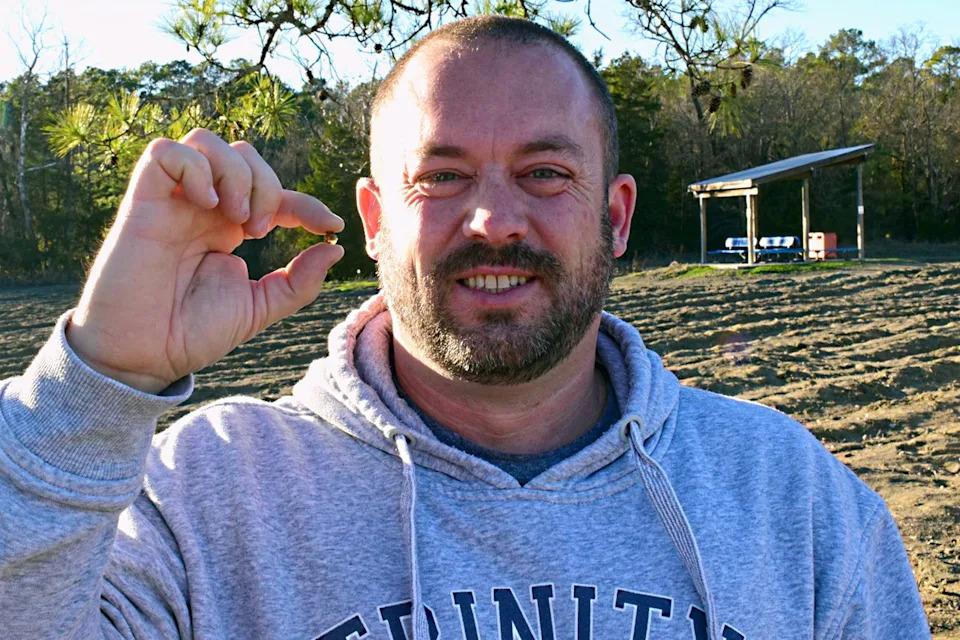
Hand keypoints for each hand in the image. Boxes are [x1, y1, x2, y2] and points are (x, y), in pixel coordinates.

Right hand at [66, 129, 343, 392]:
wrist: (143, 356)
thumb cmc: (192, 333)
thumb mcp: (260, 307)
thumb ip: (300, 281)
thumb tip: (336, 248)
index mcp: (228, 229)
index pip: (274, 194)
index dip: (307, 203)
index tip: (331, 226)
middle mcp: (202, 208)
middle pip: (244, 154)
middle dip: (267, 184)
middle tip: (260, 230)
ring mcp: (172, 202)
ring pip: (207, 141)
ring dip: (235, 172)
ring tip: (237, 219)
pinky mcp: (141, 202)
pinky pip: (165, 152)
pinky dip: (195, 168)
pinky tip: (207, 205)